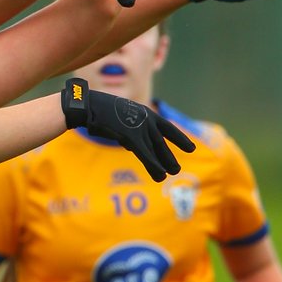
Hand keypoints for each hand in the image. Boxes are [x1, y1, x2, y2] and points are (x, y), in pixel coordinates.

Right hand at [60, 78, 194, 181]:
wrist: (90, 106)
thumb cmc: (101, 111)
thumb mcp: (120, 118)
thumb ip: (129, 131)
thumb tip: (131, 145)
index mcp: (146, 113)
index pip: (168, 128)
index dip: (180, 139)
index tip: (191, 148)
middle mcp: (147, 120)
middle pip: (161, 143)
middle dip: (168, 156)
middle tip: (176, 170)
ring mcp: (140, 129)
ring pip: (155, 151)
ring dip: (163, 164)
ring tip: (170, 175)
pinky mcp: (132, 138)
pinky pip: (146, 155)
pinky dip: (153, 166)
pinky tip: (160, 175)